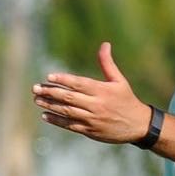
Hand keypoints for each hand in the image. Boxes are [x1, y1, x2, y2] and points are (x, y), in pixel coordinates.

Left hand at [33, 42, 152, 143]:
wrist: (138, 125)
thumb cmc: (127, 100)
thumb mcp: (120, 81)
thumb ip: (108, 64)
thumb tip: (105, 44)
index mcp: (103, 91)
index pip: (79, 83)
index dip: (63, 79)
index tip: (49, 76)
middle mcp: (96, 105)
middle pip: (69, 97)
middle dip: (50, 92)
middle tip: (36, 88)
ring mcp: (92, 119)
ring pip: (67, 111)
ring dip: (50, 105)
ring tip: (37, 99)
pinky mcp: (90, 131)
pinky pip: (70, 125)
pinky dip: (57, 120)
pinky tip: (45, 115)